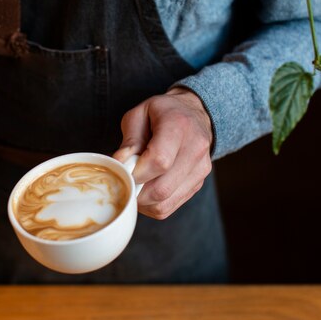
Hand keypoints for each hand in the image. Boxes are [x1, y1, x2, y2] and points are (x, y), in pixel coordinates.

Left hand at [113, 87, 212, 219]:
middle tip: (124, 181)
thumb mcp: (139, 114)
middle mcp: (195, 149)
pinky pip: (170, 206)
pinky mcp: (198, 183)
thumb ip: (129, 140)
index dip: (136, 173)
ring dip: (142, 201)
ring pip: (165, 202)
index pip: (159, 161)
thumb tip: (119, 165)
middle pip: (161, 188)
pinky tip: (146, 189)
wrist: (193, 113)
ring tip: (134, 185)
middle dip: (135, 191)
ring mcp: (200, 169)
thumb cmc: (162, 113)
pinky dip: (153, 204)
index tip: (123, 171)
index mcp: (179, 125)